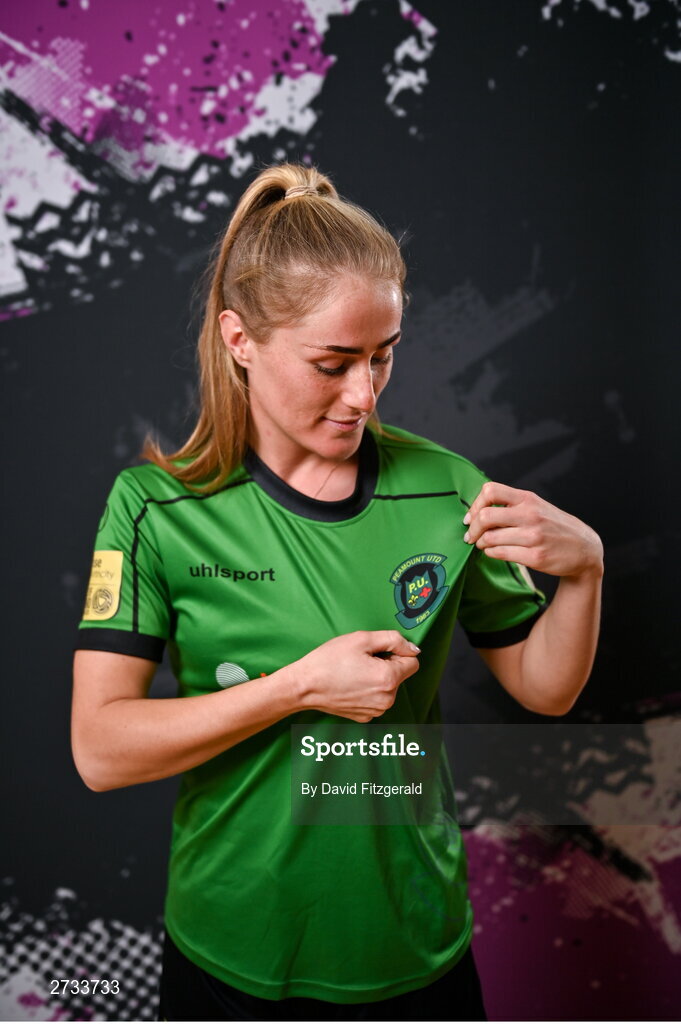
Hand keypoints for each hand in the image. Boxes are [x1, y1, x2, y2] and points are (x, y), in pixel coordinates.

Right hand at [292, 630, 420, 721]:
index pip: (413, 661)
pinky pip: (377, 699)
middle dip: (386, 665)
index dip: (396, 652)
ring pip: (389, 687)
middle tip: (361, 661)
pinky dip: (368, 690)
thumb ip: (393, 640)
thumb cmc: (329, 661)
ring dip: (378, 678)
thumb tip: (413, 649)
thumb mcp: (362, 639)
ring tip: (354, 672)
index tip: (377, 652)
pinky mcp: (366, 717)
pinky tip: (351, 684)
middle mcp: (387, 699)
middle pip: (400, 675)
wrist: (304, 686)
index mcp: (389, 679)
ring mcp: (376, 711)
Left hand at [463, 481, 602, 578]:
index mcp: (528, 499)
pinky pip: (500, 554)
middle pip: (485, 517)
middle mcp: (530, 515)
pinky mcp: (535, 556)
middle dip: (473, 529)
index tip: (471, 517)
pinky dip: (491, 553)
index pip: (490, 491)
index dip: (475, 505)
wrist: (584, 549)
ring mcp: (533, 536)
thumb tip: (477, 510)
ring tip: (483, 544)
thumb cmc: (554, 526)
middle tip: (471, 536)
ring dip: (481, 543)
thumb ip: (511, 505)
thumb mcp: (537, 506)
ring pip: (490, 538)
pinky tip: (494, 552)